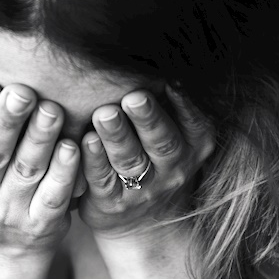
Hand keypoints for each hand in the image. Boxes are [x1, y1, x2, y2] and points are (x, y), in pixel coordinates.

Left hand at [77, 85, 214, 238]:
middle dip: (148, 118)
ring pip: (130, 161)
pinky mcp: (112, 203)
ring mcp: (144, 189)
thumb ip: (170, 105)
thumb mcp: (178, 137)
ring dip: (117, 136)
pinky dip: (94, 160)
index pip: (193, 123)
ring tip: (104, 114)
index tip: (171, 80)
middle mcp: (173, 169)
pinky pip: (102, 180)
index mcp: (194, 146)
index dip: (183, 104)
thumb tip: (151, 55)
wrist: (144, 222)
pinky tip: (84, 141)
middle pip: (162, 142)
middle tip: (134, 97)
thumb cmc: (157, 161)